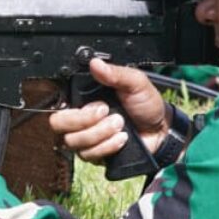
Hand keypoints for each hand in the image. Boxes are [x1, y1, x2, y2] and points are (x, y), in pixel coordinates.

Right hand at [49, 58, 167, 164]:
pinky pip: (88, 154)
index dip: (71, 106)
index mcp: (84, 97)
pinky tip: (121, 139)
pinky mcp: (93, 154)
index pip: (59, 102)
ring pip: (73, 141)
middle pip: (58, 124)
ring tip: (120, 125)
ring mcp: (84, 137)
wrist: (160, 131)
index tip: (98, 104)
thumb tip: (95, 64)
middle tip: (106, 112)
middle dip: (83, 120)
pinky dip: (107, 146)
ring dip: (100, 133)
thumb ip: (116, 73)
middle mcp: (79, 117)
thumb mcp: (135, 82)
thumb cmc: (146, 104)